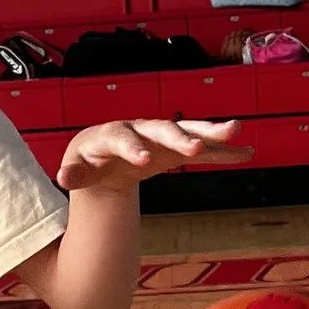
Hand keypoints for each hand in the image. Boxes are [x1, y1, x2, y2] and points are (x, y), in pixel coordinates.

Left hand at [56, 115, 244, 194]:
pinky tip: (247, 153)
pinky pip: (202, 147)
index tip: (143, 159)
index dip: (132, 146)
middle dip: (179, 136)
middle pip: (161, 129)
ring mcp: (161, 137)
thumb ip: (74, 174)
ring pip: (187, 130)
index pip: (121, 137)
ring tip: (236, 130)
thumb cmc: (88, 161)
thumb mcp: (78, 169)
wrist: (103, 152)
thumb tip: (62, 179)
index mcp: (112, 135)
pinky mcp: (177, 147)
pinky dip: (222, 151)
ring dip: (211, 131)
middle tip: (197, 146)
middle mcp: (141, 130)